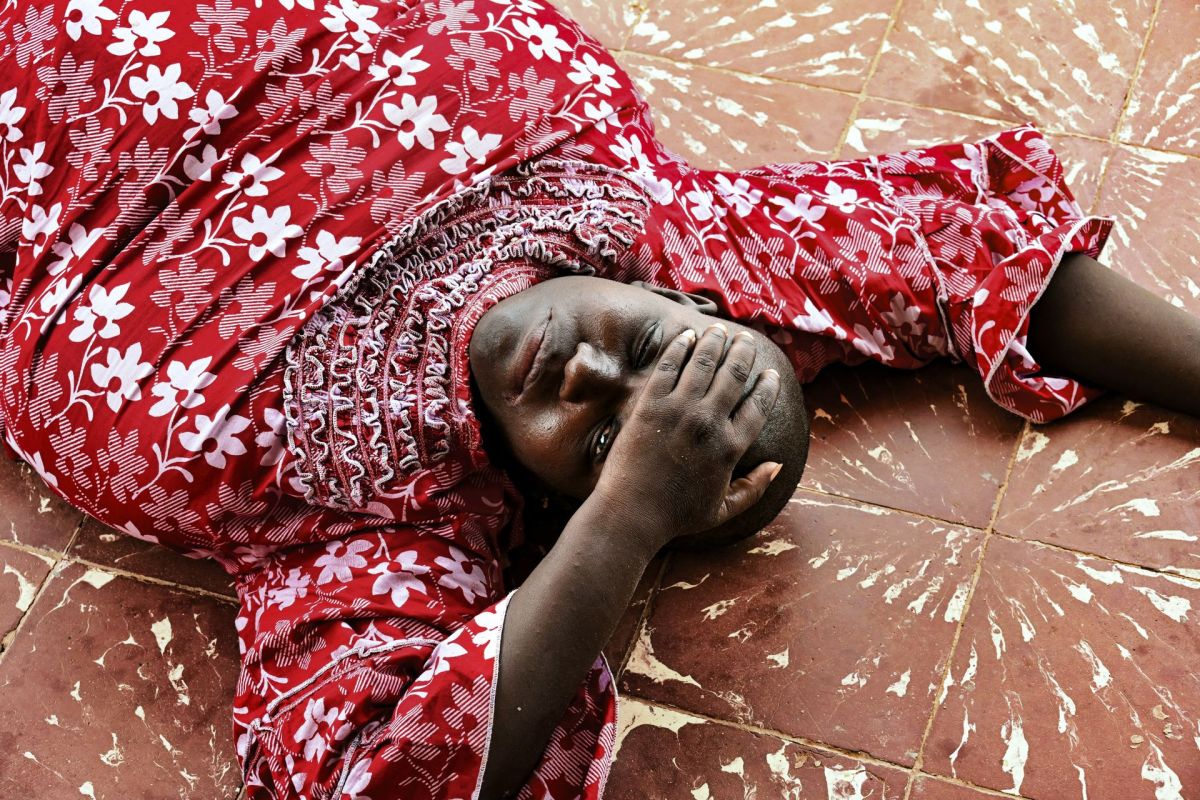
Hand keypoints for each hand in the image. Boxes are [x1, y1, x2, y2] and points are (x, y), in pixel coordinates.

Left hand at [588, 323, 781, 554]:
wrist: (630, 513)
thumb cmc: (675, 516)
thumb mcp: (723, 510)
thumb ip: (754, 488)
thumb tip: (778, 465)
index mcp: (730, 448)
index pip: (758, 406)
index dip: (767, 386)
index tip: (770, 374)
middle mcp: (709, 424)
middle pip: (734, 376)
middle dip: (743, 353)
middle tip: (745, 340)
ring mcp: (678, 412)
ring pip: (704, 364)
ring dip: (715, 342)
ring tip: (719, 331)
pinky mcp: (650, 405)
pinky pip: (669, 367)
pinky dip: (681, 347)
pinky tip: (687, 336)